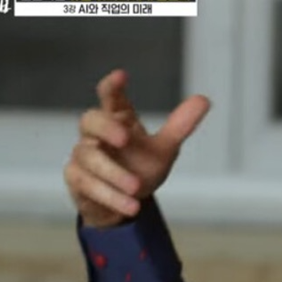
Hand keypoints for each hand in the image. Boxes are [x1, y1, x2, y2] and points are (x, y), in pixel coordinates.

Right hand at [64, 69, 210, 227]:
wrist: (124, 203)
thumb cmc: (140, 167)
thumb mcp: (164, 149)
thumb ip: (180, 126)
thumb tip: (204, 100)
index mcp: (118, 119)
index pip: (111, 97)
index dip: (113, 86)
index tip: (121, 75)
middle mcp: (96, 134)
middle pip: (90, 120)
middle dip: (106, 127)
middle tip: (125, 137)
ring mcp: (83, 155)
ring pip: (89, 157)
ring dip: (114, 174)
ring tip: (137, 188)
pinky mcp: (77, 179)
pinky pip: (88, 184)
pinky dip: (110, 196)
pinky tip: (131, 206)